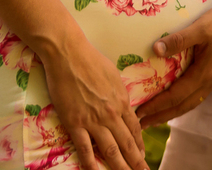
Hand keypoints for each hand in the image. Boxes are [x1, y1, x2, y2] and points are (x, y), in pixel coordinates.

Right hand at [42, 37, 148, 169]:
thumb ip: (118, 94)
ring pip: (111, 150)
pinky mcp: (75, 123)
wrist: (68, 53)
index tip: (142, 156)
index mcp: (122, 101)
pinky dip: (91, 164)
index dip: (139, 145)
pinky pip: (85, 149)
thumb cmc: (90, 59)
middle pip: (127, 144)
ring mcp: (93, 120)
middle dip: (137, 162)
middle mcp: (111, 114)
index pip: (134, 129)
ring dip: (120, 167)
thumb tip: (121, 103)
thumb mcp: (113, 76)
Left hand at [134, 3, 211, 126]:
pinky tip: (175, 100)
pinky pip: (195, 96)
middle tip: (142, 124)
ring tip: (155, 117)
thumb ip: (178, 39)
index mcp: (203, 74)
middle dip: (161, 116)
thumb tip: (155, 49)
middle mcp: (208, 82)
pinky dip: (182, 103)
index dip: (157, 105)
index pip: (175, 96)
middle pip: (182, 106)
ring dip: (171, 112)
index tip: (140, 112)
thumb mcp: (200, 28)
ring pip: (190, 103)